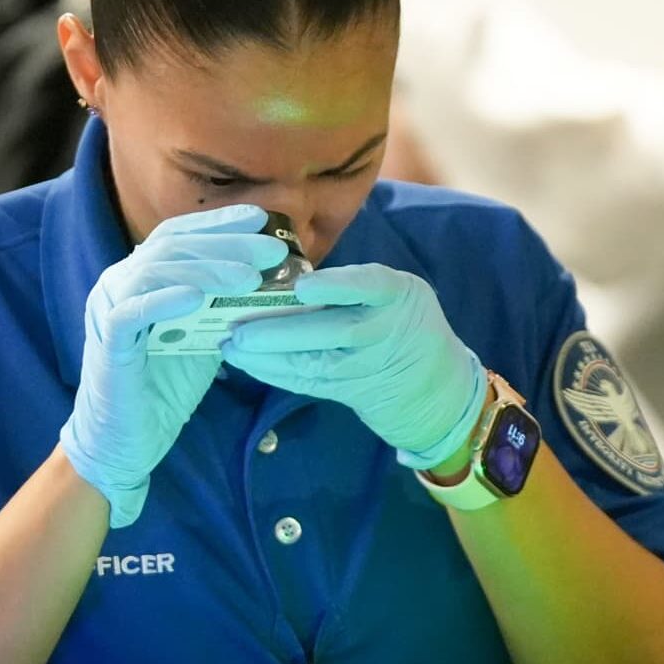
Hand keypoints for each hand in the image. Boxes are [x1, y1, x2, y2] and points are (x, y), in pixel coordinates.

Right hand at [60, 204, 290, 527]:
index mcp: (141, 276)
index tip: (264, 218)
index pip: (179, 234)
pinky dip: (164, 300)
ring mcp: (110, 310)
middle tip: (273, 251)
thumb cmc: (165, 385)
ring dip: (205, 270)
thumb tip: (273, 277)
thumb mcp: (204, 335)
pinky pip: (132, 313)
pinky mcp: (108, 342)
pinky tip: (197, 299)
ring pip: (155, 271)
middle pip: (174, 247)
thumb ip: (226, 304)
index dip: (220, 222)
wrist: (128, 441)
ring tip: (249, 277)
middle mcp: (120, 283)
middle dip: (227, 244)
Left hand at [222, 263, 485, 470]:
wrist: (431, 382)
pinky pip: (307, 382)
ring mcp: (366, 366)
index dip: (337, 286)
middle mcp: (383, 331)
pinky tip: (245, 362)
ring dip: (267, 356)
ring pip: (314, 362)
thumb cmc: (401, 316)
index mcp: (397, 294)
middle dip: (282, 331)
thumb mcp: (394, 289)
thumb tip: (285, 272)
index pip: (369, 285)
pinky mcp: (347, 390)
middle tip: (239, 327)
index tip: (302, 287)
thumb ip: (353, 282)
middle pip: (334, 332)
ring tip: (231, 345)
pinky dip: (274, 373)